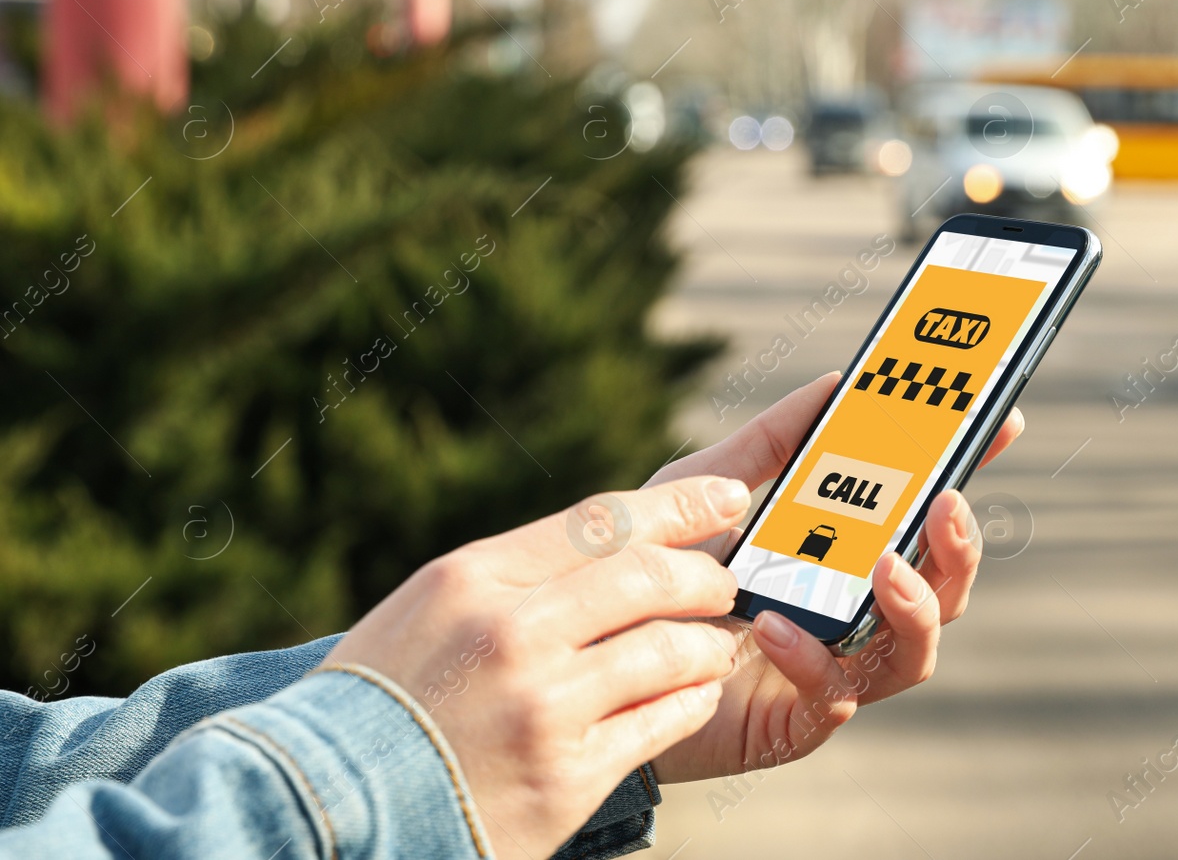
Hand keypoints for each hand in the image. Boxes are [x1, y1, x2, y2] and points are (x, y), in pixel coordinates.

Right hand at [323, 476, 751, 859]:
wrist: (322, 805)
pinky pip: (663, 721)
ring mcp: (541, 708)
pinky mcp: (565, 778)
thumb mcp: (431, 607)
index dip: (681, 507)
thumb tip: (617, 541)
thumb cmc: (382, 697)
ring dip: (710, 645)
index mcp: (472, 578)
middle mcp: (510, 634)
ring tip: (716, 648)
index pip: (602, 520)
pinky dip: (691, 700)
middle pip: (648, 579)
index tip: (729, 497)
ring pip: (670, 650)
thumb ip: (517, 573)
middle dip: (706, 579)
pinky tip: (693, 695)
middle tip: (724, 586)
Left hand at [642, 373, 1023, 783]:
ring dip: (912, 607)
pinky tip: (774, 627)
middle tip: (946, 504)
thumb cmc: (656, 571)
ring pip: (914, 652)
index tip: (999, 421)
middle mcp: (852, 614)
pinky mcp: (794, 723)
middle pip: (945, 588)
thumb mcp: (705, 488)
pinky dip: (812, 659)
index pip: (926, 518)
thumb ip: (768, 442)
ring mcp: (832, 670)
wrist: (596, 655)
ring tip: (883, 567)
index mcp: (844, 555)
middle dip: (960, 547)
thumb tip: (834, 384)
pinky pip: (831, 699)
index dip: (970, 471)